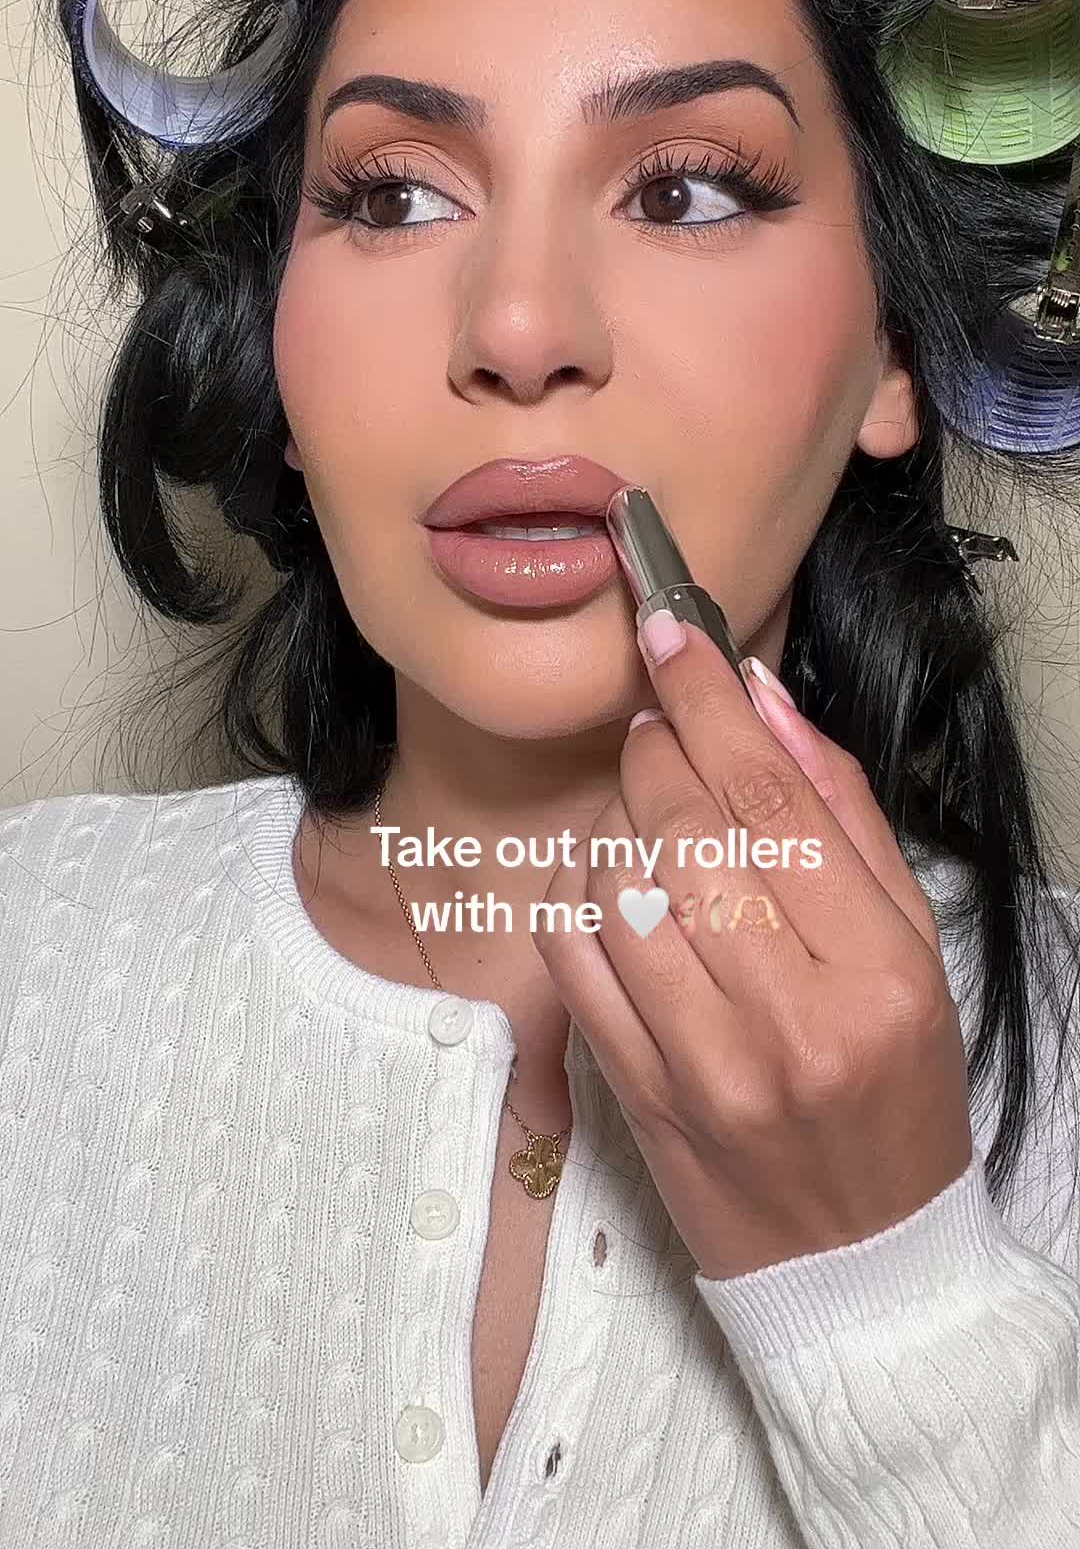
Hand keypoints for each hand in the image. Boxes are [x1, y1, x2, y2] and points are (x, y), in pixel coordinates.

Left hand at [531, 618, 972, 1281]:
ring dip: (617, 817)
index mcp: (874, 971)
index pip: (769, 798)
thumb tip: (763, 699)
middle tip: (664, 728)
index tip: (671, 631)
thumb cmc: (894, 1083)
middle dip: (657, 751)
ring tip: (649, 810)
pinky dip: (576, 891)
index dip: (708, 700)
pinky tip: (610, 878)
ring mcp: (699, 1064)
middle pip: (682, 830)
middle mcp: (785, 1018)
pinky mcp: (634, 1093)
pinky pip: (570, 955)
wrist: (856, 1254)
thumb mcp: (911, 946)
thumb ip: (841, 814)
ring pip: (615, 884)